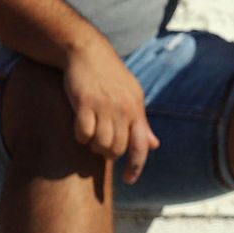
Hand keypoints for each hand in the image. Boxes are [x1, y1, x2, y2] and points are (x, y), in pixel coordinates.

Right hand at [62, 39, 159, 183]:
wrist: (87, 51)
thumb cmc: (110, 76)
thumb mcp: (132, 96)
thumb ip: (141, 123)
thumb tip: (154, 146)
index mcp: (136, 109)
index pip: (140, 146)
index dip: (136, 167)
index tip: (129, 180)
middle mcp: (123, 109)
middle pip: (117, 150)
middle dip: (108, 154)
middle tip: (100, 145)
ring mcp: (104, 106)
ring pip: (100, 145)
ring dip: (93, 146)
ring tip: (90, 136)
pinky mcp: (84, 103)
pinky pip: (83, 134)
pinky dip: (80, 136)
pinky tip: (79, 128)